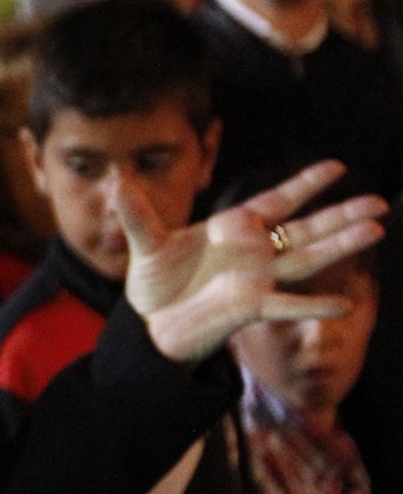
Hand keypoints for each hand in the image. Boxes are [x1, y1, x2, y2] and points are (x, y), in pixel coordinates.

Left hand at [116, 159, 386, 363]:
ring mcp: (258, 279)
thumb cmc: (154, 284)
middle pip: (307, 228)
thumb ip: (138, 215)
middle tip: (380, 202)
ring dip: (341, 245)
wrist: (150, 326)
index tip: (337, 167)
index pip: (278, 201)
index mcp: (235, 229)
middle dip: (342, 214)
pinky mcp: (251, 306)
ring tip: (377, 230)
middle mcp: (254, 252)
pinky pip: (288, 305)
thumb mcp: (145, 244)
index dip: (306, 184)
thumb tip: (117, 183)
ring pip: (308, 258)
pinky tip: (344, 303)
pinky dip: (314, 305)